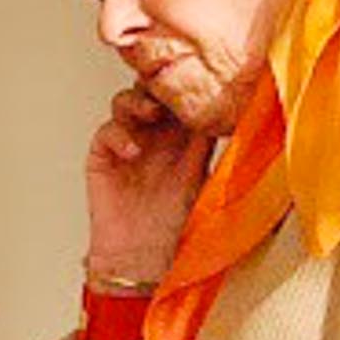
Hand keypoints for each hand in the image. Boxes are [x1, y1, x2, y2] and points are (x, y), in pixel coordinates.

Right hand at [84, 86, 212, 286]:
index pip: (184, 102)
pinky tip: (132, 150)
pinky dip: (118, 134)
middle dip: (159, 86)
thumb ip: (211, 148)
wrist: (143, 261)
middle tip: (168, 87)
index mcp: (185, 143)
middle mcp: (156, 140)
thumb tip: (235, 116)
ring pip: (126, 103)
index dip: (187, 88)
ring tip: (150, 112)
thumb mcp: (204, 182)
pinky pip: (106, 132)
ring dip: (137, 101)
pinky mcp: (104, 159)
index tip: (196, 77)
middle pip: (153, 94)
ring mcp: (128, 146)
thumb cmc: (175, 231)